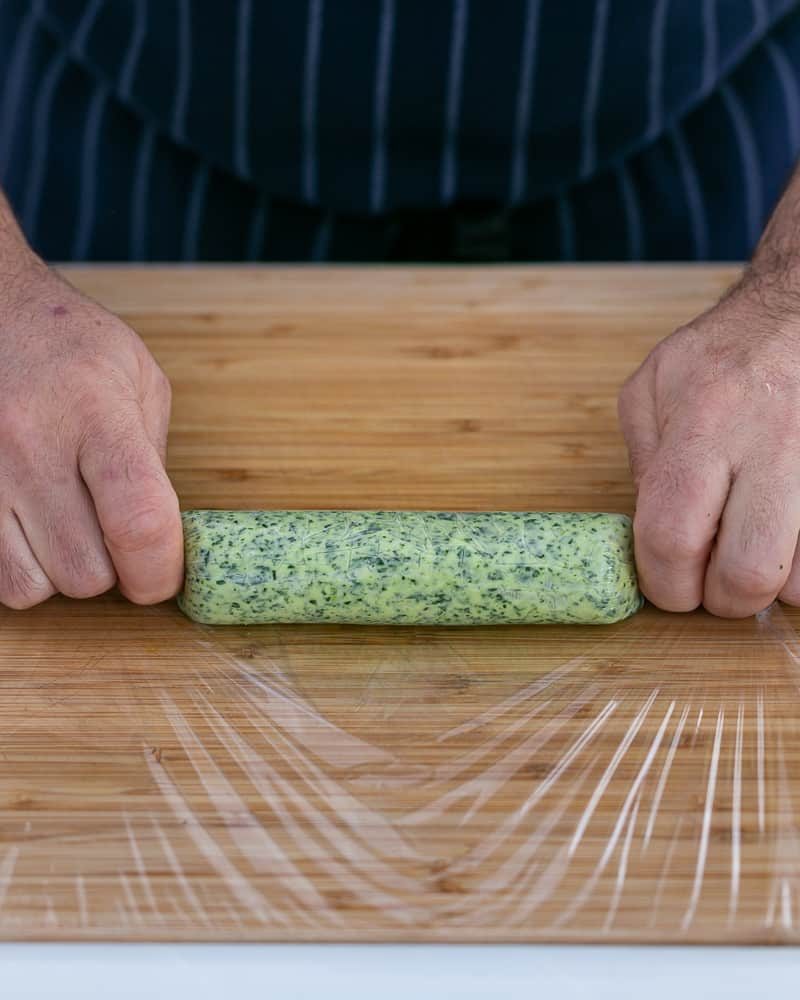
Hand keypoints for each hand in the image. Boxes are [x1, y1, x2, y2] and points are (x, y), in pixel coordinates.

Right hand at [0, 259, 182, 607]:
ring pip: (29, 586)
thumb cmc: (70, 344)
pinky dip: (17, 565)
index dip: (159, 570)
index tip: (162, 577)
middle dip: (110, 570)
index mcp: (95, 412)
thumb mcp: (137, 378)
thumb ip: (155, 457)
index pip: (138, 520)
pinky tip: (29, 525)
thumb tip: (163, 535)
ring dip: (57, 574)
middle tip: (109, 534)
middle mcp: (30, 444)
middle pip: (84, 572)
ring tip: (64, 527)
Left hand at [618, 278, 799, 617]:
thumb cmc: (724, 352)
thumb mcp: (654, 388)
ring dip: (778, 584)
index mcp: (704, 425)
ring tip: (760, 546)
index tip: (670, 588)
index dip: (666, 584)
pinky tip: (788, 533)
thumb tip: (653, 530)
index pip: (671, 536)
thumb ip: (642, 460)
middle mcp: (769, 444)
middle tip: (718, 585)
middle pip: (749, 571)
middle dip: (726, 600)